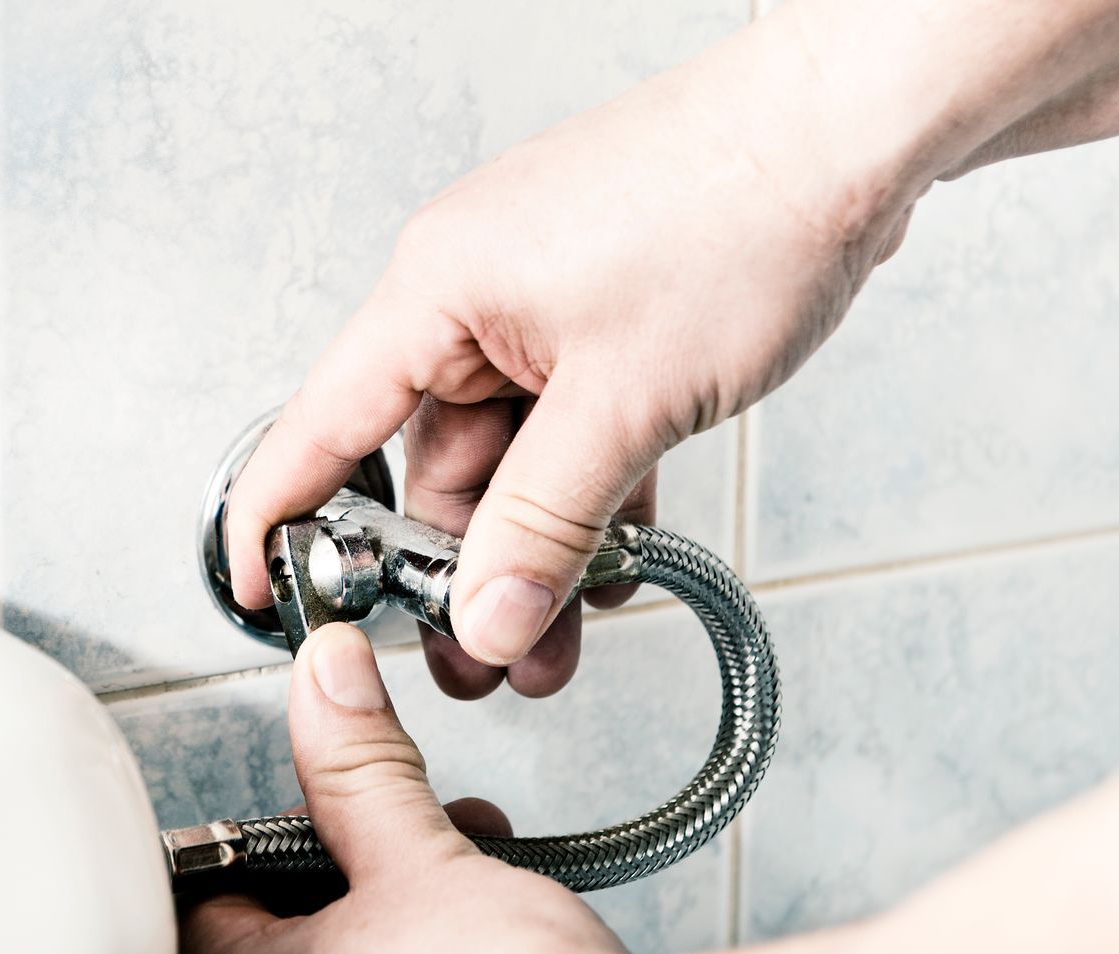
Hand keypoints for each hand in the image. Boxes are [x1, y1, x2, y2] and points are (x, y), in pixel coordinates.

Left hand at [177, 623, 633, 953]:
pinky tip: (485, 918)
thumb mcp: (419, 858)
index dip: (252, 836)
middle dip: (343, 860)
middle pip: (274, 930)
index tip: (301, 803)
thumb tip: (326, 683)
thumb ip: (359, 770)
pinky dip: (424, 951)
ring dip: (394, 896)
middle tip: (390, 824)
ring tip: (457, 857)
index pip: (201, 902)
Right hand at [224, 12, 919, 691]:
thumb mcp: (624, 400)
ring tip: (559, 636)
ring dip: (534, 548)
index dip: (277, 523)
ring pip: (510, 459)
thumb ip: (545, 524)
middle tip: (483, 661)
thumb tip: (486, 618)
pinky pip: (570, 431)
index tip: (263, 599)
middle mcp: (472, 297)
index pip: (319, 429)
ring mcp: (542, 308)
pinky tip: (613, 563)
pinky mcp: (604, 319)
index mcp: (437, 292)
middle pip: (429, 463)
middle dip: (458, 572)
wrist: (854, 128)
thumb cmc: (740, 207)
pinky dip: (587, 497)